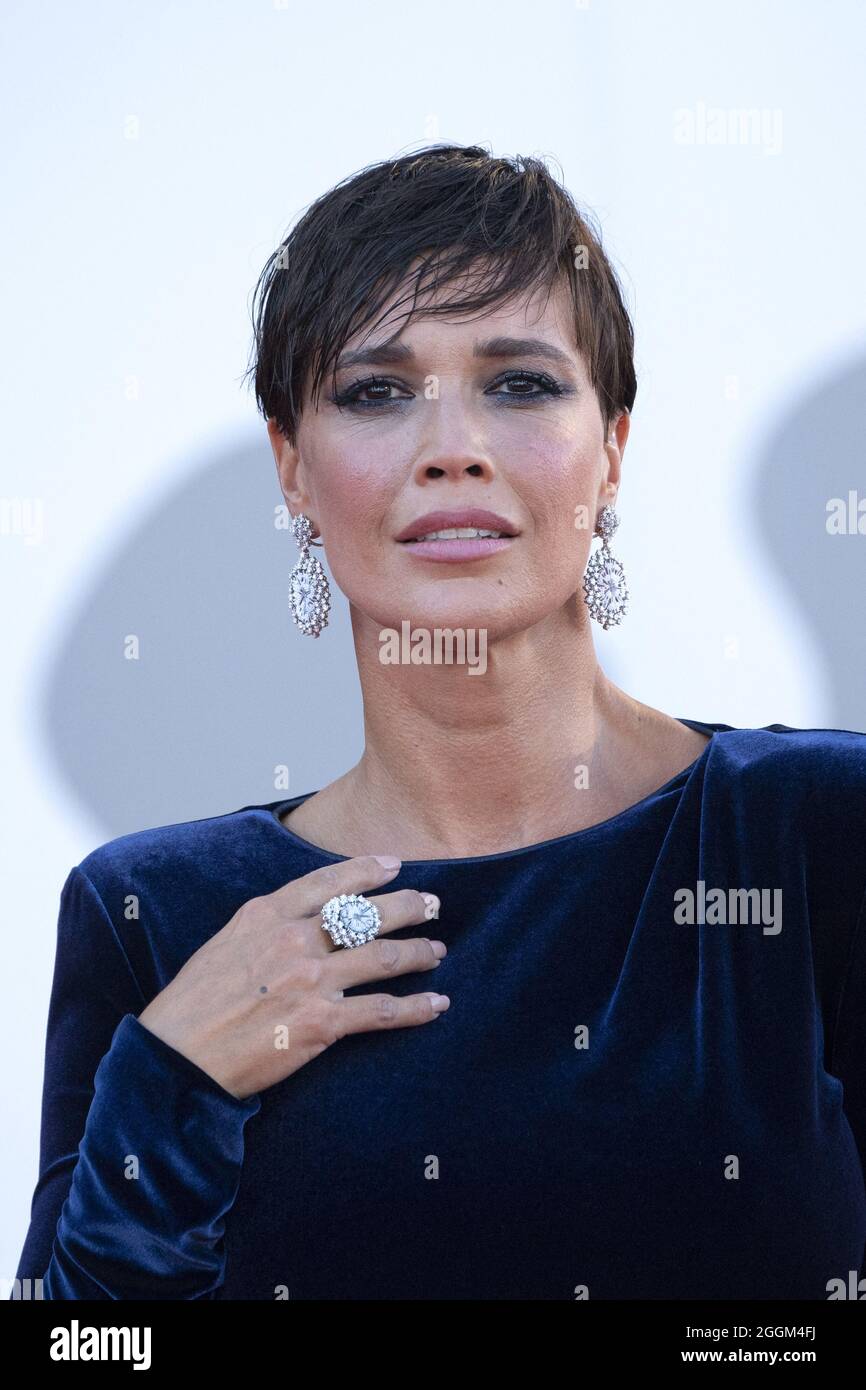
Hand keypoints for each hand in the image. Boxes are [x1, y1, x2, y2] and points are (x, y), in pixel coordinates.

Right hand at [136, 856, 447, 1098]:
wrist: (177, 1057)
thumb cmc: (193, 1004)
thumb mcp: (224, 943)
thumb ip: (266, 925)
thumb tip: (300, 917)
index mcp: (267, 915)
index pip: (329, 882)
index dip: (367, 870)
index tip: (394, 865)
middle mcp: (294, 940)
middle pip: (367, 914)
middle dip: (408, 906)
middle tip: (432, 904)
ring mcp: (312, 981)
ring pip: (384, 958)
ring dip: (420, 952)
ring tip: (438, 950)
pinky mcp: (323, 1024)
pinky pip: (383, 1011)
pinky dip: (417, 1008)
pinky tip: (437, 1004)